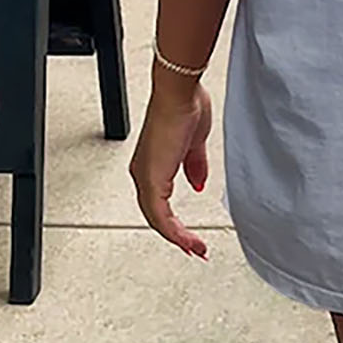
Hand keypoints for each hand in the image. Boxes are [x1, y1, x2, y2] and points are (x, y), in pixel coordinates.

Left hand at [129, 77, 212, 257]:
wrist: (179, 93)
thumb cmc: (185, 106)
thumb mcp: (194, 144)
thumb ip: (195, 167)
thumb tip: (198, 185)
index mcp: (152, 165)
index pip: (159, 204)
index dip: (174, 224)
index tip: (191, 237)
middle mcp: (144, 173)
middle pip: (156, 216)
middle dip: (177, 237)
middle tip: (195, 250)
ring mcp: (146, 176)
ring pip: (157, 219)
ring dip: (178, 238)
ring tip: (197, 250)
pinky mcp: (152, 178)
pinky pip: (160, 214)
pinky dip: (174, 231)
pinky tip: (187, 240)